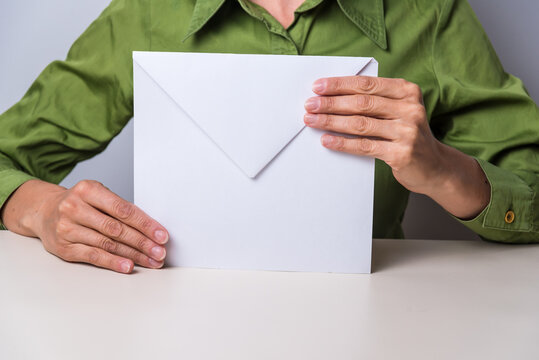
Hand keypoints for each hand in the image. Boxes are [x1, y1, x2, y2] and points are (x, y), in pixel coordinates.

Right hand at [2, 179, 168, 272]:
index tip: (161, 235)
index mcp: (88, 190)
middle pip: (117, 229)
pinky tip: (128, 266)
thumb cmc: (80, 203)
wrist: (43, 211)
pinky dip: (113, 262)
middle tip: (160, 252)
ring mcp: (67, 229)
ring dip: (134, 255)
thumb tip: (150, 229)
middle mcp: (75, 208)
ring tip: (151, 261)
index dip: (145, 224)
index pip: (123, 209)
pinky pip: (94, 256)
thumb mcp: (97, 195)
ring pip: (108, 244)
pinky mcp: (64, 248)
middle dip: (143, 242)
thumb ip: (119, 208)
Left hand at [303, 76, 489, 218]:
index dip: (340, 85)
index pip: (367, 84)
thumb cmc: (408, 135)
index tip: (318, 87)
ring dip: (331, 122)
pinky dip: (342, 143)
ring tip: (311, 120)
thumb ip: (375, 101)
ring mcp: (407, 132)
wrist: (435, 167)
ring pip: (360, 124)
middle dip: (331, 103)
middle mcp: (410, 109)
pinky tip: (326, 140)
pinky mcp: (401, 154)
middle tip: (310, 104)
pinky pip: (365, 146)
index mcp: (407, 91)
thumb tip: (332, 96)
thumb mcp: (399, 111)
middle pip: (361, 103)